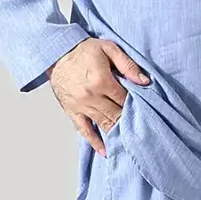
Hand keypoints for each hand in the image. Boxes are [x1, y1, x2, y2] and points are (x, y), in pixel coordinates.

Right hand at [49, 37, 150, 155]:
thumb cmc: (83, 50)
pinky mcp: (72, 112)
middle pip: (116, 114)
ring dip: (117, 131)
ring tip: (130, 139)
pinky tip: (105, 151)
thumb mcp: (108, 48)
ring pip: (104, 124)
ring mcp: (81, 106)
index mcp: (101, 80)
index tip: (144, 108)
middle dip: (128, 120)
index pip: (124, 99)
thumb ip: (128, 65)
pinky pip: (84, 131)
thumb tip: (144, 81)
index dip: (136, 104)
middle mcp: (91, 96)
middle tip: (141, 126)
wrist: (55, 53)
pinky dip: (95, 142)